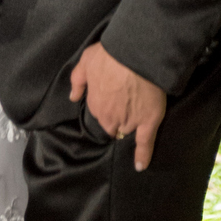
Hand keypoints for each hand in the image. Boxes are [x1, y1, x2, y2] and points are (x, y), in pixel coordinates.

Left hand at [70, 42, 166, 170]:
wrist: (136, 53)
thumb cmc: (110, 54)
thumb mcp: (86, 60)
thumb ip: (77, 79)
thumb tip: (73, 97)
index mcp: (95, 104)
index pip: (97, 112)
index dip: (104, 104)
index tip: (110, 97)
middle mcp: (110, 117)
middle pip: (110, 124)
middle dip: (115, 117)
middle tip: (123, 103)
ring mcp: (129, 121)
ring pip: (126, 129)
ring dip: (128, 125)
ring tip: (135, 112)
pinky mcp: (148, 122)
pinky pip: (145, 143)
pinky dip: (143, 156)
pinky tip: (140, 166)